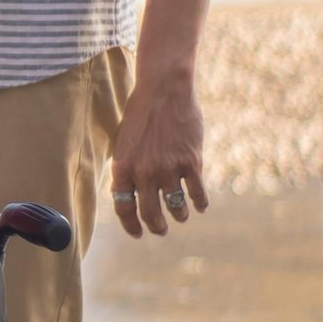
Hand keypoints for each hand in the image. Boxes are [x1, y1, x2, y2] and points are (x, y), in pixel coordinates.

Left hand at [109, 68, 207, 237]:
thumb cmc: (141, 113)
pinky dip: (199, 203)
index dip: (131, 225)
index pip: (124, 208)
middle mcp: (144, 172)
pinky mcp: (191, 162)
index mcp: (122, 167)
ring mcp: (169, 169)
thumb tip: (128, 195)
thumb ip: (126, 168)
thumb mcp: (123, 141)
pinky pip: (197, 193)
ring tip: (180, 215)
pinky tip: (200, 205)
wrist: (164, 88)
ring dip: (178, 215)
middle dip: (157, 227)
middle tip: (161, 229)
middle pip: (151, 214)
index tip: (138, 233)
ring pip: (175, 206)